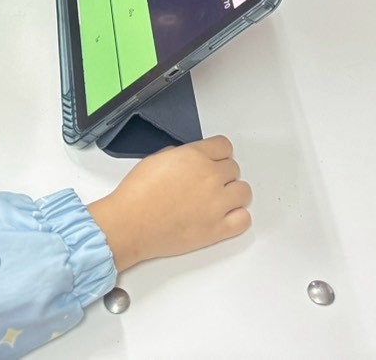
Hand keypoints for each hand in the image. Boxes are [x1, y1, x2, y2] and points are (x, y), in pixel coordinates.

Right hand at [88, 136, 251, 272]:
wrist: (130, 224)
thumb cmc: (137, 194)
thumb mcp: (156, 159)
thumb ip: (181, 155)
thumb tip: (191, 160)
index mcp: (195, 156)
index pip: (225, 146)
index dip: (218, 153)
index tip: (215, 160)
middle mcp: (210, 177)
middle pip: (234, 168)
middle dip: (222, 173)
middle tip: (208, 183)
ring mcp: (217, 204)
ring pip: (244, 191)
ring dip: (233, 194)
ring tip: (219, 199)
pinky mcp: (218, 229)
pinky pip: (244, 219)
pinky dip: (238, 217)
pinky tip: (225, 216)